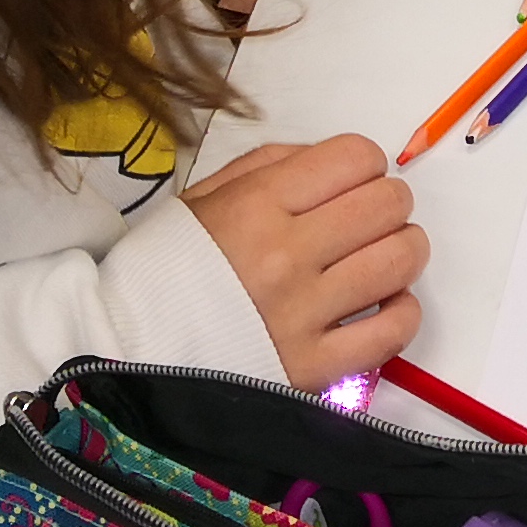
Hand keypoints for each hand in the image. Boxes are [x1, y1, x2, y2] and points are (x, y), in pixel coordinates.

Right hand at [185, 134, 424, 389]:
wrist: (125, 353)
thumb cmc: (167, 270)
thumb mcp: (203, 198)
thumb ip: (269, 166)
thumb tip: (336, 161)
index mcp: (256, 205)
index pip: (356, 157)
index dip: (364, 164)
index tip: (350, 184)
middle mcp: (285, 255)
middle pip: (388, 203)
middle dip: (387, 203)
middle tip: (367, 221)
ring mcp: (303, 314)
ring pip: (401, 259)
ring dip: (402, 251)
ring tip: (378, 260)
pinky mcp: (315, 368)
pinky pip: (394, 329)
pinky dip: (401, 311)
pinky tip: (379, 306)